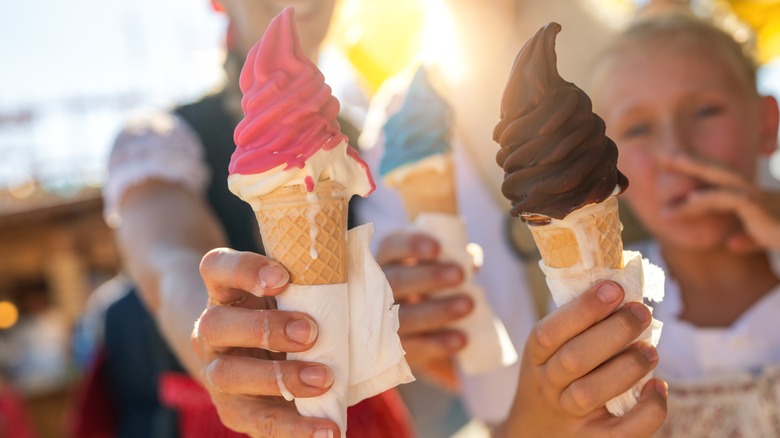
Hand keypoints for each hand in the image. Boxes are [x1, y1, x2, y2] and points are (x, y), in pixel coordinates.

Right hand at [192, 248, 339, 437]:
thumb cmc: (286, 312)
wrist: (258, 355)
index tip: (282, 276)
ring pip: (228, 374)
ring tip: (323, 379)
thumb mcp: (292, 293)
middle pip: (216, 324)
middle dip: (264, 329)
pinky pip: (257, 421)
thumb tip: (363, 283)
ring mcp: (216, 371)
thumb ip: (311, 286)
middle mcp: (210, 329)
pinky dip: (294, 427)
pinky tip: (327, 430)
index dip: (243, 270)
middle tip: (310, 332)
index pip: (217, 268)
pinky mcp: (233, 409)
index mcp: (225, 290)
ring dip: (278, 377)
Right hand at [377, 231, 472, 389]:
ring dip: (438, 311)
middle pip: (397, 280)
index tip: (437, 248)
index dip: (411, 246)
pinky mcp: (397, 351)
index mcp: (389, 261)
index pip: (392, 246)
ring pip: (405, 316)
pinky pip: (415, 347)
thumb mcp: (440, 269)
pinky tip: (461, 339)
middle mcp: (379, 290)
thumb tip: (472, 260)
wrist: (425, 334)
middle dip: (429, 277)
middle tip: (459, 274)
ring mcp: (385, 323)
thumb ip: (456, 260)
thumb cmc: (431, 289)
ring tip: (468, 305)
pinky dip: (438, 343)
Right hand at [496, 281, 666, 437]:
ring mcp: (570, 416)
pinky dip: (647, 410)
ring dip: (628, 366)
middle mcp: (548, 386)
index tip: (615, 288)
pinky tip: (658, 388)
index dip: (584, 309)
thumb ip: (577, 325)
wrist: (538, 434)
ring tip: (651, 350)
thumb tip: (622, 287)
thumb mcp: (551, 351)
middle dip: (613, 331)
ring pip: (592, 393)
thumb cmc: (556, 380)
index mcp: (536, 356)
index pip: (550, 331)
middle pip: (574, 359)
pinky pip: (623, 432)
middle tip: (641, 313)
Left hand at [660, 153, 779, 252]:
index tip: (668, 166)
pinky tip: (693, 198)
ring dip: (692, 173)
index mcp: (749, 197)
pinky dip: (711, 197)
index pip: (717, 180)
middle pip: (715, 170)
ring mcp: (756, 198)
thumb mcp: (764, 239)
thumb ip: (748, 238)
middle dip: (689, 161)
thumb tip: (731, 244)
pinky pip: (732, 199)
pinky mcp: (760, 209)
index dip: (695, 172)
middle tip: (661, 155)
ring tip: (668, 167)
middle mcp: (751, 192)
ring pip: (719, 180)